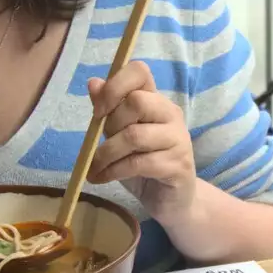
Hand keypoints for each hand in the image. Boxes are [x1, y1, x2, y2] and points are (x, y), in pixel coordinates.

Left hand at [87, 61, 196, 219]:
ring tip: (94, 168)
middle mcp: (171, 114)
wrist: (172, 200)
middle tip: (100, 145)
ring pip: (135, 136)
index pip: (140, 72)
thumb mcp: (119, 135)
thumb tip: (93, 82)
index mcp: (155, 101)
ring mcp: (178, 139)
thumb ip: (108, 110)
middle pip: (137, 102)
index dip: (115, 85)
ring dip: (107, 154)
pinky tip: (103, 177)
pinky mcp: (178, 166)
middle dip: (110, 124)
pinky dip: (114, 171)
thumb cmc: (143, 165)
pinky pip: (139, 163)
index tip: (99, 110)